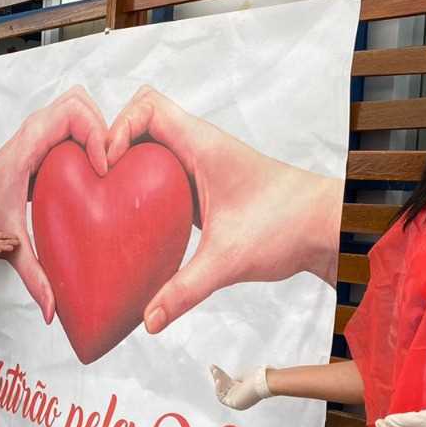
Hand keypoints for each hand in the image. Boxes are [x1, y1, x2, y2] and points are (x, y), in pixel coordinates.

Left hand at [0, 86, 107, 321]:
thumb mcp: (8, 247)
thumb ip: (34, 278)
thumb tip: (53, 312)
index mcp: (27, 146)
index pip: (69, 114)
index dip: (95, 132)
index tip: (103, 167)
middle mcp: (34, 130)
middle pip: (79, 102)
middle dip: (102, 125)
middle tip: (110, 164)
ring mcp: (41, 131)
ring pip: (79, 106)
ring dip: (98, 127)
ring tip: (108, 163)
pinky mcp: (47, 137)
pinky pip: (75, 121)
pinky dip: (91, 133)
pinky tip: (98, 167)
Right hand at [106, 85, 342, 334]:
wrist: (327, 229)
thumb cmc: (289, 225)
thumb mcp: (229, 260)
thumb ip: (184, 289)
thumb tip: (149, 319)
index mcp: (203, 144)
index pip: (146, 106)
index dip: (116, 128)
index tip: (106, 167)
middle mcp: (200, 147)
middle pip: (141, 120)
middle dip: (113, 143)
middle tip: (98, 181)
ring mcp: (202, 164)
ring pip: (152, 145)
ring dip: (128, 163)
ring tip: (107, 199)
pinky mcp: (205, 185)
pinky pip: (165, 171)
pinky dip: (144, 184)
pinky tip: (135, 219)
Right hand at [210, 365, 272, 409]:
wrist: (264, 382)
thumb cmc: (257, 377)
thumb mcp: (242, 375)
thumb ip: (232, 377)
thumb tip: (222, 376)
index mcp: (242, 389)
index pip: (227, 382)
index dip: (220, 374)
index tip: (214, 367)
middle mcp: (239, 396)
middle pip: (223, 386)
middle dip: (217, 376)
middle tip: (212, 367)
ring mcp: (237, 401)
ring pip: (222, 391)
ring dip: (217, 381)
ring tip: (216, 372)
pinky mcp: (234, 404)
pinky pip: (221, 398)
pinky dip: (218, 389)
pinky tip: (218, 380)